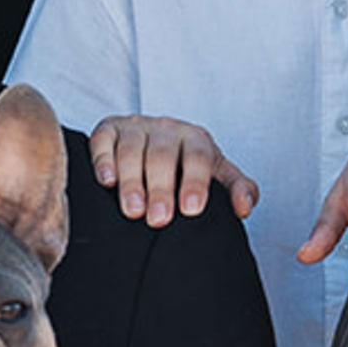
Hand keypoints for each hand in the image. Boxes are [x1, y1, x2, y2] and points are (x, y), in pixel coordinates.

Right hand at [87, 113, 257, 225]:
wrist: (154, 144)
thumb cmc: (187, 168)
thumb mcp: (217, 176)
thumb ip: (237, 189)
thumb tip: (244, 207)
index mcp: (196, 139)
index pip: (198, 156)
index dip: (195, 181)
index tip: (191, 208)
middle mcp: (166, 129)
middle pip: (162, 155)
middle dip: (160, 188)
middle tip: (159, 219)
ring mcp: (136, 128)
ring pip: (132, 150)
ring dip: (132, 181)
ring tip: (133, 210)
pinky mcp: (108, 130)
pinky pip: (103, 141)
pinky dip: (103, 161)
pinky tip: (107, 182)